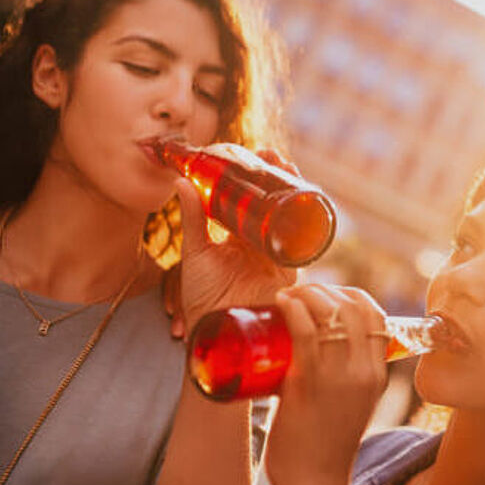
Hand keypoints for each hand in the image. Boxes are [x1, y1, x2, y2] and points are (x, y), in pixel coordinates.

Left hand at [164, 149, 299, 339]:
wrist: (218, 331)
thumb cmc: (202, 298)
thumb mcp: (195, 252)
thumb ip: (192, 219)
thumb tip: (180, 181)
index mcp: (236, 238)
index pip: (248, 201)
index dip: (252, 178)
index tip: (251, 154)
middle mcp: (258, 244)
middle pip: (272, 203)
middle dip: (276, 177)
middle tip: (271, 154)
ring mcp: (275, 255)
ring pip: (288, 216)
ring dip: (290, 189)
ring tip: (285, 165)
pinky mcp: (288, 268)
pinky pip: (299, 241)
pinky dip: (304, 220)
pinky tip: (303, 198)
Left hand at [265, 284, 388, 484]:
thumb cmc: (323, 447)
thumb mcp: (349, 406)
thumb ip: (341, 380)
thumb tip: (312, 352)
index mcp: (377, 375)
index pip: (375, 315)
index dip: (349, 294)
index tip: (326, 295)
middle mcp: (364, 372)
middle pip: (353, 306)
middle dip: (325, 289)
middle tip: (300, 294)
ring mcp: (338, 378)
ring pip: (329, 313)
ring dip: (306, 293)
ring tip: (287, 296)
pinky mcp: (309, 385)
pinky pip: (304, 332)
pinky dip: (293, 309)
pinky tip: (281, 303)